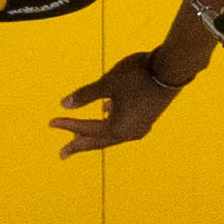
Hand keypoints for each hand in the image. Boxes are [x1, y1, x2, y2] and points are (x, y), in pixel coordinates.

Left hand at [50, 49, 187, 157]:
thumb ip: (86, 95)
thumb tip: (64, 104)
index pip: (87, 128)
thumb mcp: (109, 83)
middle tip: (63, 154)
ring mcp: (140, 127)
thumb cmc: (138, 75)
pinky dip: (110, 125)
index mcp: (118, 128)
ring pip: (112, 136)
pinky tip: (106, 112)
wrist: (171, 69)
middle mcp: (129, 133)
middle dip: (79, 145)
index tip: (52, 122)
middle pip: (99, 141)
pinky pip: (123, 127)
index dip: (68, 124)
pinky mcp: (146, 118)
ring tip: (80, 135)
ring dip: (95, 135)